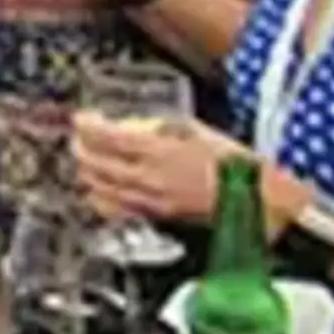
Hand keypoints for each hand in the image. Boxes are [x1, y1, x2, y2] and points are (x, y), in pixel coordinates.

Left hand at [73, 112, 250, 223]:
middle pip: (98, 163)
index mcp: (161, 151)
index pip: (109, 136)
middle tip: (76, 137)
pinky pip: (118, 208)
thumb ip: (170, 126)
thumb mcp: (201, 131)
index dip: (88, 126)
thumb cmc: (236, 164)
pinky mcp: (158, 215)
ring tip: (83, 160)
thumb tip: (150, 123)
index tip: (80, 118)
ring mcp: (151, 199)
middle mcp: (150, 177)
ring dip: (87, 171)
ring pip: (103, 187)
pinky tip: (97, 191)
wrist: (257, 199)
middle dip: (80, 148)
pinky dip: (101, 197)